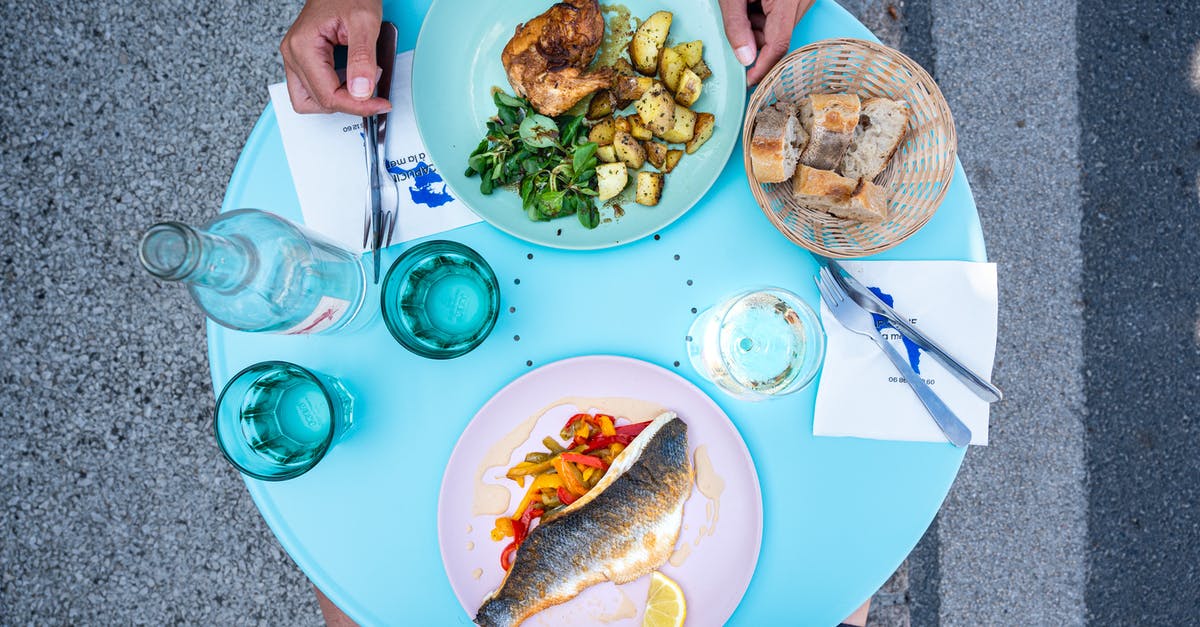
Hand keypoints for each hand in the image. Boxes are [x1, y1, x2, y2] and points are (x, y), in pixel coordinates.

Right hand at [280, 0, 390, 115]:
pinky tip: (350, 81)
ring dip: (338, 101)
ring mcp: (295, 58)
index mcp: (303, 46)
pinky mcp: (302, 60)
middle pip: (319, 101)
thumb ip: (362, 58)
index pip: (327, 95)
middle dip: (350, 102)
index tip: (379, 103)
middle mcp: (293, 54)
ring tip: (359, 84)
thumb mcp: (364, 22)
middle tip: (373, 89)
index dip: (357, 105)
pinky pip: (313, 90)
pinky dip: (333, 92)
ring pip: (311, 101)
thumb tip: (360, 91)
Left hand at [719, 0, 813, 85]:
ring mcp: (804, 0)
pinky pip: (784, 20)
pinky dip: (767, 19)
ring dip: (760, 29)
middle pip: (779, 40)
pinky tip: (758, 3)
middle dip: (754, 40)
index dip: (762, 68)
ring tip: (748, 5)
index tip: (749, 81)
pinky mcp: (801, 0)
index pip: (778, 45)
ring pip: (781, 32)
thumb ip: (736, 26)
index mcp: (787, 0)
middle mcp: (802, 1)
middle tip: (740, 19)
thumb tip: (745, 59)